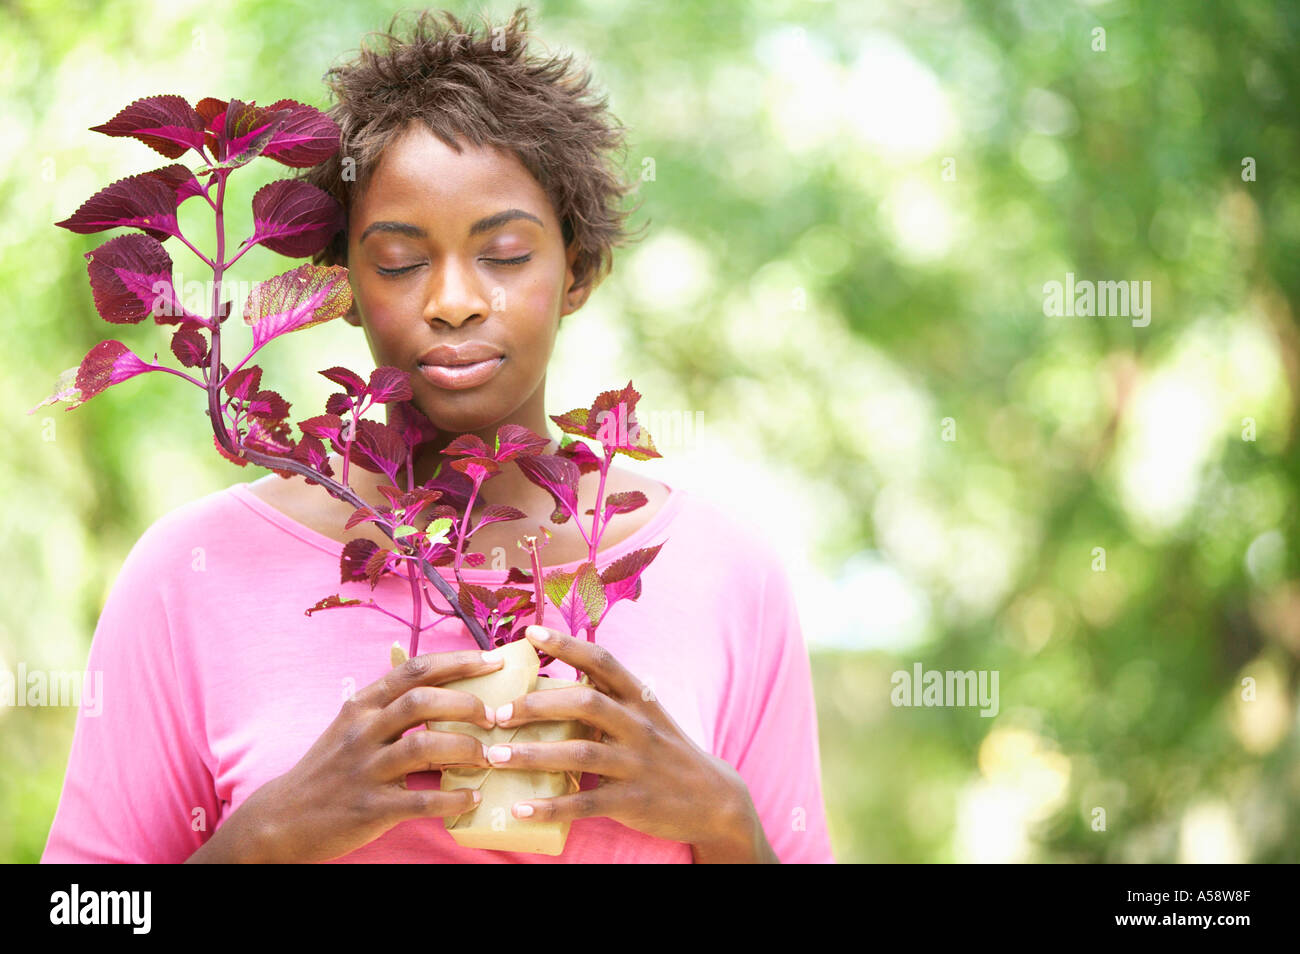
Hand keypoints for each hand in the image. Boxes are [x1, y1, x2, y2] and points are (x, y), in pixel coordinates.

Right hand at [188, 648, 503, 863]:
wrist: (282, 818)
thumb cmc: (330, 767)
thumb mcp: (352, 725)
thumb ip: (391, 705)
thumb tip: (446, 686)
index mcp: (362, 705)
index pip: (414, 670)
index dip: (458, 661)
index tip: (493, 660)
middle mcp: (363, 731)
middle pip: (422, 701)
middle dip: (467, 704)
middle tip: (493, 716)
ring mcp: (365, 769)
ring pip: (424, 747)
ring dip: (465, 749)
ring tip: (487, 757)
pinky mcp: (369, 808)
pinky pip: (421, 800)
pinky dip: (454, 798)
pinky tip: (473, 797)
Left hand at [485, 625, 777, 862]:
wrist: (715, 800)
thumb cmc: (667, 752)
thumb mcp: (647, 716)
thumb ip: (608, 699)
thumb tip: (553, 683)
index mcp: (639, 698)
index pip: (602, 660)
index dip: (566, 644)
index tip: (530, 633)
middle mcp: (638, 726)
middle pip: (585, 703)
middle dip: (536, 705)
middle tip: (497, 713)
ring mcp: (636, 764)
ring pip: (579, 754)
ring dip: (533, 755)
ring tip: (495, 757)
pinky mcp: (633, 801)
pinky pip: (587, 803)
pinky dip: (551, 806)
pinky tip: (520, 809)